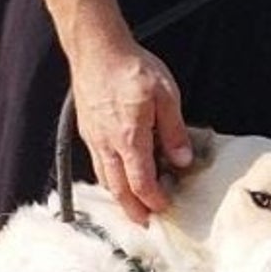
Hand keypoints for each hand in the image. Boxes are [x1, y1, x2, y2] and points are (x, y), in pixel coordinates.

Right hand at [70, 36, 192, 222]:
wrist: (96, 49)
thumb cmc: (130, 68)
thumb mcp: (166, 96)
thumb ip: (174, 131)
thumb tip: (182, 160)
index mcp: (129, 139)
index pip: (141, 183)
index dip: (153, 199)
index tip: (164, 207)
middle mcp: (108, 145)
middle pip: (118, 190)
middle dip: (132, 210)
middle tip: (144, 222)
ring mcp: (95, 140)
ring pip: (105, 179)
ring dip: (119, 196)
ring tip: (131, 205)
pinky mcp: (88, 131)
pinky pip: (98, 164)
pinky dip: (109, 177)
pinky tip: (117, 175)